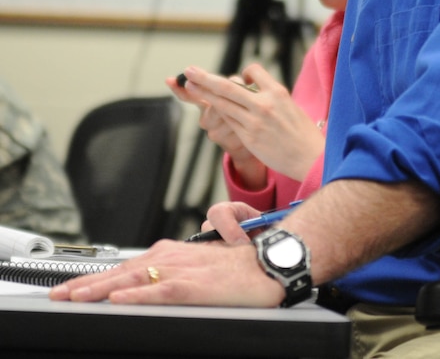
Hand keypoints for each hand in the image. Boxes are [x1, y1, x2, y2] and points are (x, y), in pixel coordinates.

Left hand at [49, 239, 283, 306]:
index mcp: (173, 254)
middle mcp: (173, 257)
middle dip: (87, 283)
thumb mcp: (200, 268)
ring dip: (101, 288)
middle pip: (123, 270)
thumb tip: (151, 288)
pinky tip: (118, 299)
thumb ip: (175, 274)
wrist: (267, 264)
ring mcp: (182, 271)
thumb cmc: (238, 268)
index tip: (71, 287)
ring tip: (75, 296)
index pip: (127, 266)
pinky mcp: (194, 286)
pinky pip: (160, 291)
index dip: (97, 277)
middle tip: (58, 294)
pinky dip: (137, 295)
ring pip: (134, 278)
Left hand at [167, 65, 324, 182]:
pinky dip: (217, 112)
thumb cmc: (303, 133)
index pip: (253, 71)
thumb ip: (271, 98)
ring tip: (189, 85)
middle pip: (227, 86)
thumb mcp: (291, 106)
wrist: (310, 157)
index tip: (240, 77)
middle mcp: (264, 103)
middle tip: (189, 70)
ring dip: (203, 93)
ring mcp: (254, 121)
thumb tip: (254, 93)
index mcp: (278, 92)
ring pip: (222, 103)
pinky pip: (228, 121)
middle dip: (205, 78)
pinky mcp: (248, 137)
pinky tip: (207, 108)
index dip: (243, 72)